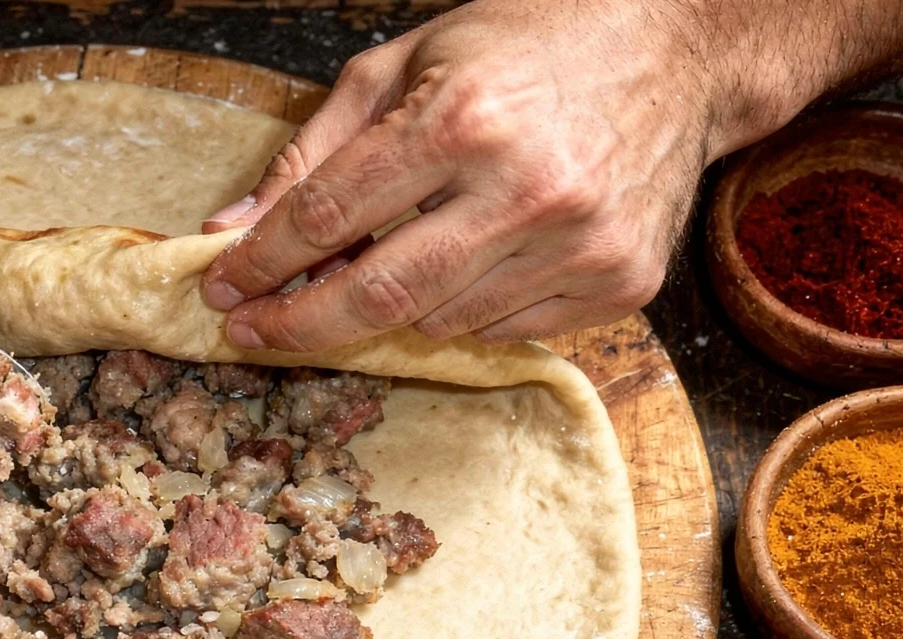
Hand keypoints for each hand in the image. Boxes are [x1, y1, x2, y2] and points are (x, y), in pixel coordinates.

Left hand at [200, 0, 717, 349]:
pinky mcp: (618, 282)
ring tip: (385, 261)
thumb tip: (232, 233)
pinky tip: (471, 256)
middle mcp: (526, 188)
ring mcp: (580, 244)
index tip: (221, 288)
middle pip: (375, 295)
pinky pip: (501, 330)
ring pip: (435, 321)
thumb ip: (311, 154)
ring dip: (388, 306)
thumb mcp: (404, 64)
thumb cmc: (528, 44)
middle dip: (297, 321)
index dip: (261, 263)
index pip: (328, 218)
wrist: (681, 48)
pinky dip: (462, 309)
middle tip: (252, 330)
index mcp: (463, 117)